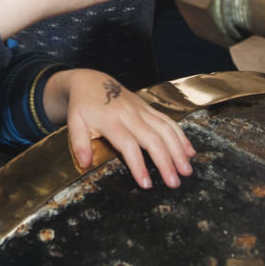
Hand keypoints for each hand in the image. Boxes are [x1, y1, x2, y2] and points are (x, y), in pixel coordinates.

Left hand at [50, 69, 195, 188]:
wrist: (91, 81)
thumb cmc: (82, 106)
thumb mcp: (73, 122)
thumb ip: (79, 143)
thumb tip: (84, 164)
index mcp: (111, 121)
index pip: (128, 145)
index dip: (138, 165)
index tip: (146, 184)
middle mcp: (130, 115)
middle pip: (153, 139)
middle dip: (166, 162)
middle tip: (174, 183)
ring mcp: (142, 110)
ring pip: (165, 129)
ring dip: (178, 150)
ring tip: (187, 170)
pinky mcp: (149, 108)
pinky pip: (168, 122)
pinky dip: (181, 136)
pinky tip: (190, 151)